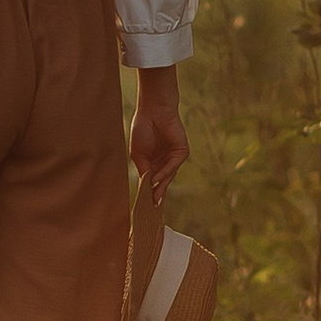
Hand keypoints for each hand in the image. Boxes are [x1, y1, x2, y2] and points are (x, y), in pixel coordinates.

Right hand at [129, 67, 187, 196]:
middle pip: (162, 182)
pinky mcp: (182, 152)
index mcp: (154, 162)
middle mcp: (165, 162)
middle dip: (157, 195)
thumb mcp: (138, 153)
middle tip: (153, 208)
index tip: (145, 206)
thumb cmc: (142, 129)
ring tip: (154, 198)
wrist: (152, 111)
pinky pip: (173, 166)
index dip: (149, 192)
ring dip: (161, 186)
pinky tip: (156, 179)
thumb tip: (146, 186)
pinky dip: (165, 173)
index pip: (152, 181)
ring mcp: (173, 158)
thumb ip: (144, 170)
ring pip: (168, 176)